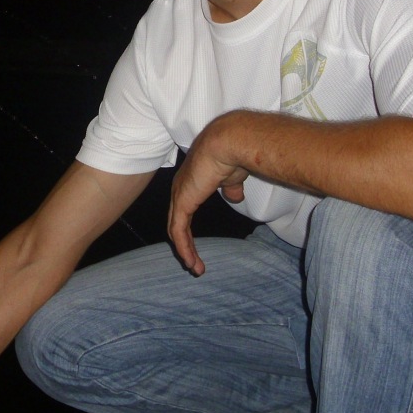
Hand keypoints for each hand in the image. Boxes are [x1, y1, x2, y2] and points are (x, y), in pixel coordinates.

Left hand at [168, 113, 250, 275]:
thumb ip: (231, 188)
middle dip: (184, 245)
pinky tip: (191, 261)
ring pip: (176, 230)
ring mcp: (178, 195)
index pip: (183, 212)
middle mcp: (180, 189)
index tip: (196, 248)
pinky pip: (178, 231)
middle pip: (176, 223)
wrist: (228, 144)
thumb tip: (236, 197)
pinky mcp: (182, 202)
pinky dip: (184, 248)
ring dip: (185, 251)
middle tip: (194, 263)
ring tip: (195, 268)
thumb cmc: (233, 155)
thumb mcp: (232, 178)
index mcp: (190, 183)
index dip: (188, 231)